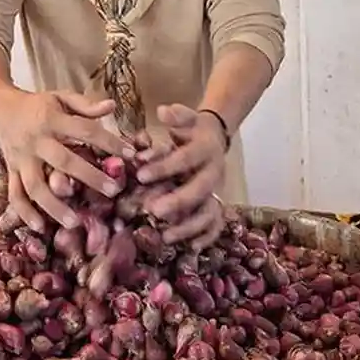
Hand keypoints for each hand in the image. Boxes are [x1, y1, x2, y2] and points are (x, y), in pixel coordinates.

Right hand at [0, 91, 129, 232]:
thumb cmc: (37, 105)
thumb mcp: (60, 97)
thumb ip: (85, 104)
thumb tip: (112, 106)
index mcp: (52, 120)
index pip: (85, 130)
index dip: (109, 142)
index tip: (131, 154)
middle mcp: (36, 141)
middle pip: (63, 161)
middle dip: (89, 177)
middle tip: (113, 191)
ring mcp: (22, 159)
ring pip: (35, 186)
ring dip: (54, 206)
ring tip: (75, 223)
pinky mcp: (12, 172)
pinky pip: (15, 195)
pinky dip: (25, 213)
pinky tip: (40, 227)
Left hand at [136, 104, 227, 247]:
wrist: (216, 137)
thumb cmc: (193, 130)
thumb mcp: (186, 117)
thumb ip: (176, 116)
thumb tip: (163, 111)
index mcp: (205, 150)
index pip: (184, 159)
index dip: (164, 167)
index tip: (141, 175)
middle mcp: (214, 173)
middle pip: (199, 190)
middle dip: (177, 202)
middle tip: (152, 211)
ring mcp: (218, 191)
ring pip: (209, 212)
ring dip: (188, 226)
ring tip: (165, 236)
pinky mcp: (218, 204)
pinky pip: (216, 225)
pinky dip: (206, 237)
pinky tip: (190, 248)